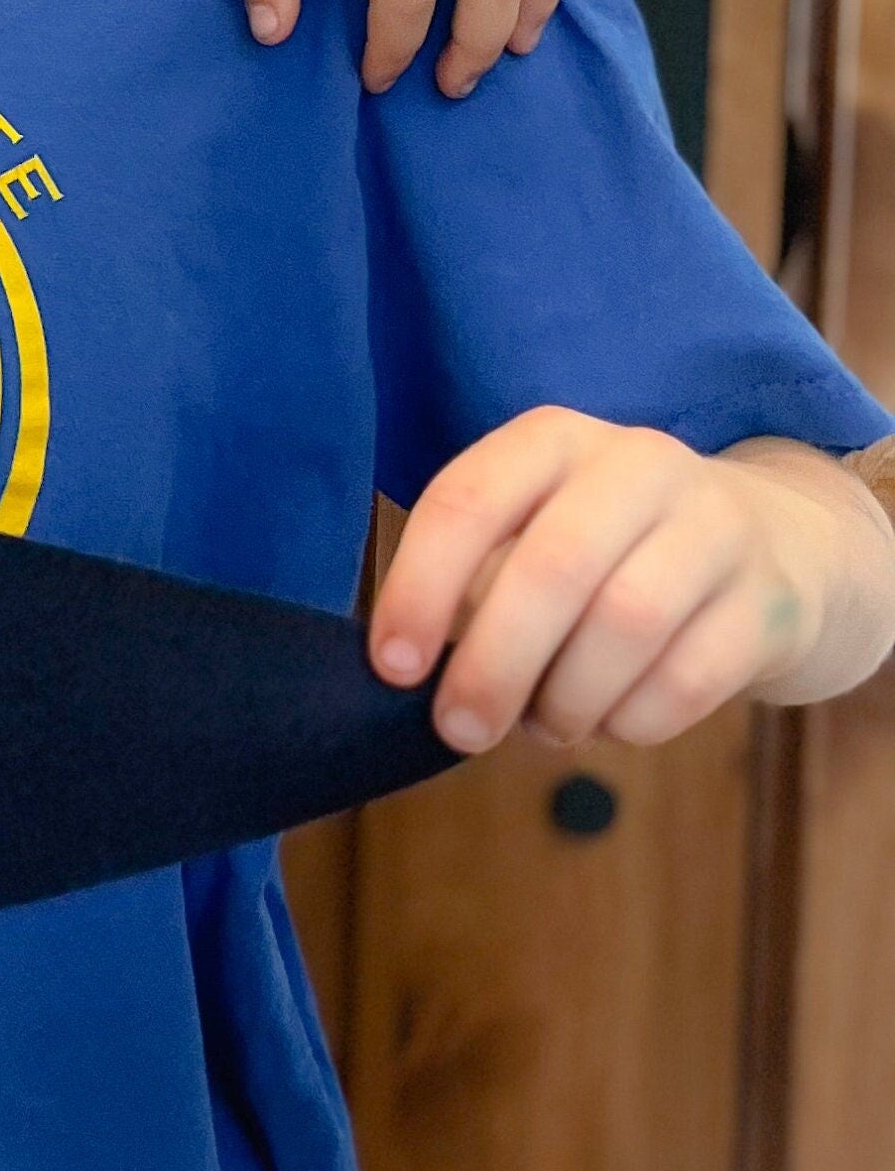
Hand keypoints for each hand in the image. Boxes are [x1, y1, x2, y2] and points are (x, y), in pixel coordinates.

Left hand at [369, 410, 894, 751]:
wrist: (777, 546)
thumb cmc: (607, 552)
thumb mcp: (532, 532)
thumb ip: (467, 586)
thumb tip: (405, 674)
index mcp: (553, 441)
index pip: (468, 500)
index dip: (419, 588)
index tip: (392, 669)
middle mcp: (638, 464)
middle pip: (552, 567)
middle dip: (493, 664)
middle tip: (460, 729)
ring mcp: (716, 526)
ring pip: (627, 622)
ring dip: (568, 698)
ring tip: (544, 725)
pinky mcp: (768, 600)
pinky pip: (691, 677)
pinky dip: (633, 719)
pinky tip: (611, 722)